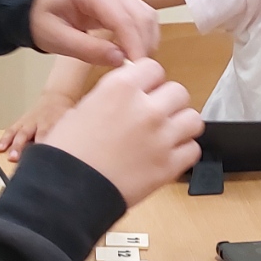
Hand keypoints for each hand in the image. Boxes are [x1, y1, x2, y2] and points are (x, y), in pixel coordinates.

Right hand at [0, 90, 76, 160]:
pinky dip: (5, 139)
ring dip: (15, 145)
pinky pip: (11, 130)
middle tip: (26, 158)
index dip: (50, 148)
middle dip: (31, 147)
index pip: (52, 137)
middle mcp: (41, 123)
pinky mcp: (21, 122)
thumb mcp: (71, 125)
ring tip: (10, 156)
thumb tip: (75, 155)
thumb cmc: (64, 116)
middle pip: (35, 135)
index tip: (47, 161)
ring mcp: (29, 122)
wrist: (56, 99)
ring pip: (21, 133)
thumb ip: (70, 138)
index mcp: (55, 124)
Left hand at [29, 0, 159, 67]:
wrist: (35, 4)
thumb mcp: (55, 38)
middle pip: (141, 14)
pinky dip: (144, 36)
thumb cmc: (41, 19)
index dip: (134, 44)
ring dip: (148, 41)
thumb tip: (120, 60)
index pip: (122, 18)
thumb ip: (86, 49)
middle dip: (144, 45)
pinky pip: (142, 17)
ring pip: (147, 15)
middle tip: (139, 73)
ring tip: (137, 65)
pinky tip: (136, 53)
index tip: (138, 69)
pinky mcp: (122, 0)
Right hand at [42, 58, 202, 207]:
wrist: (67, 192)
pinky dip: (183, 152)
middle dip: (167, 102)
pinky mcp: (169, 166)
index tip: (145, 91)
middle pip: (178, 92)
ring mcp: (162, 138)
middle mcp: (147, 108)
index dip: (149, 81)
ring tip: (167, 135)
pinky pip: (193, 149)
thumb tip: (127, 96)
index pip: (154, 68)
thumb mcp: (81, 109)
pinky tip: (167, 155)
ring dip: (181, 125)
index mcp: (121, 88)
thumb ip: (112, 96)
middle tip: (154, 116)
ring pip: (193, 119)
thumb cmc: (67, 152)